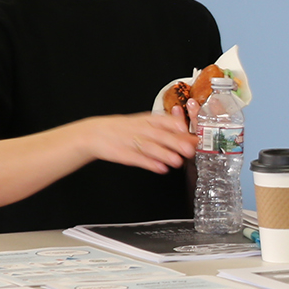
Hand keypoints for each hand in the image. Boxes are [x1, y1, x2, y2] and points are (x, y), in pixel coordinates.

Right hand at [80, 109, 197, 172]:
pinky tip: (160, 169)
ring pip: (149, 147)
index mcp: (147, 120)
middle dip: (176, 142)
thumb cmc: (125, 128)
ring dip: (164, 154)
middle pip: (160, 135)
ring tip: (177, 162)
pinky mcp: (123, 154)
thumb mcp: (144, 122)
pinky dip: (149, 164)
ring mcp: (131, 141)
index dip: (179, 126)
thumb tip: (188, 135)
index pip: (165, 120)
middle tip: (190, 150)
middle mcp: (141, 129)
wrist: (96, 133)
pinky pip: (137, 158)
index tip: (192, 134)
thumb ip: (165, 128)